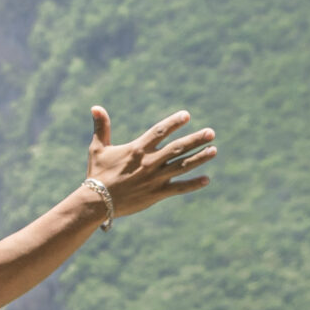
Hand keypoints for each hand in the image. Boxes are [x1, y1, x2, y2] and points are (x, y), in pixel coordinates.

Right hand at [87, 105, 216, 218]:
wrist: (96, 202)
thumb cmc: (97, 174)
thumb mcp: (98, 148)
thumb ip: (101, 127)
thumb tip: (95, 107)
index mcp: (137, 149)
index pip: (159, 132)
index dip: (173, 123)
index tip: (187, 115)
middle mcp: (149, 162)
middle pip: (177, 148)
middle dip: (195, 140)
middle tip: (211, 133)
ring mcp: (155, 178)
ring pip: (182, 166)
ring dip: (199, 158)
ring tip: (214, 150)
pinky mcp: (156, 193)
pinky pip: (179, 188)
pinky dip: (193, 184)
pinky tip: (207, 180)